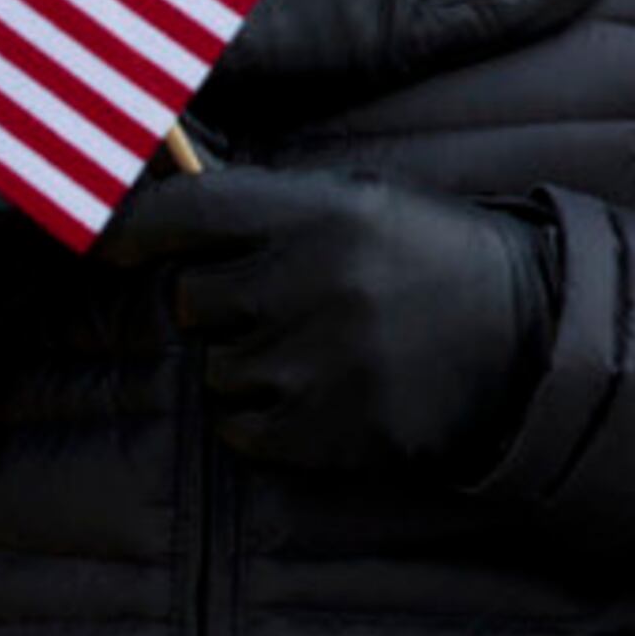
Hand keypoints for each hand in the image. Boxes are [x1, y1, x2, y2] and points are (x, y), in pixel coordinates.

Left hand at [106, 166, 552, 471]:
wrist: (525, 339)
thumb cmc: (435, 259)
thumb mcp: (365, 203)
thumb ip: (274, 210)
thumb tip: (171, 217)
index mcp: (321, 212)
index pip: (189, 212)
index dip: (136, 229)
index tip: (109, 245)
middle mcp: (307, 284)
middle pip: (193, 300)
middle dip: (224, 302)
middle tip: (284, 300)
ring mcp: (311, 364)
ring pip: (215, 368)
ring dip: (249, 360)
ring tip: (322, 348)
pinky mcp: (319, 432)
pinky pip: (237, 428)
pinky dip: (262, 417)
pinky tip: (320, 393)